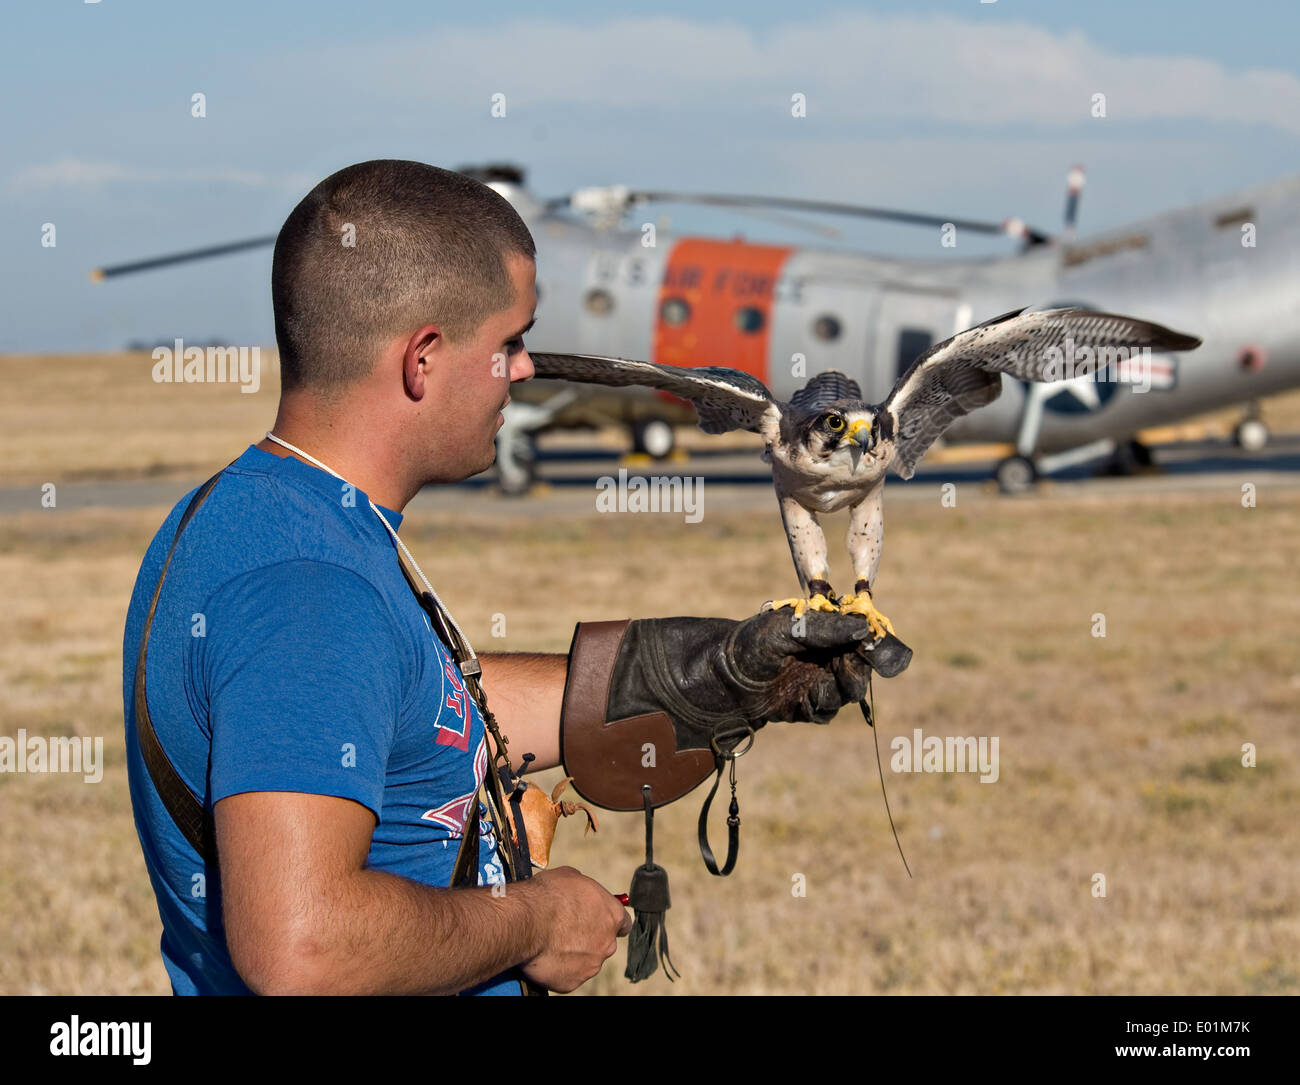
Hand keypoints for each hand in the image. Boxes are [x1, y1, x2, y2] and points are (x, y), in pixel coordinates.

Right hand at [519, 866, 631, 992]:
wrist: (527, 921)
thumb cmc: (549, 895)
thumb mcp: (572, 877)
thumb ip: (585, 891)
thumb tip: (580, 895)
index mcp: (612, 916)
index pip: (623, 924)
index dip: (608, 921)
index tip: (598, 920)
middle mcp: (607, 944)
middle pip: (603, 943)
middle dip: (589, 938)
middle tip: (566, 930)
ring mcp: (590, 965)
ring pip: (586, 960)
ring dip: (574, 953)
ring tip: (552, 942)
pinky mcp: (572, 982)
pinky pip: (568, 975)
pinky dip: (559, 967)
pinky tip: (546, 954)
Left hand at [608, 609, 903, 751]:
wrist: (710, 682)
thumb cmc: (744, 647)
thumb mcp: (785, 632)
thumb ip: (825, 629)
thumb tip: (865, 627)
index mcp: (815, 628)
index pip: (855, 632)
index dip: (870, 640)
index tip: (878, 646)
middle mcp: (816, 653)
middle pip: (856, 664)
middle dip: (857, 669)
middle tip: (847, 670)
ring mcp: (809, 680)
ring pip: (844, 690)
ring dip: (839, 690)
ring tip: (820, 687)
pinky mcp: (799, 706)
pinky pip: (824, 711)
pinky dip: (820, 708)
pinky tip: (805, 703)